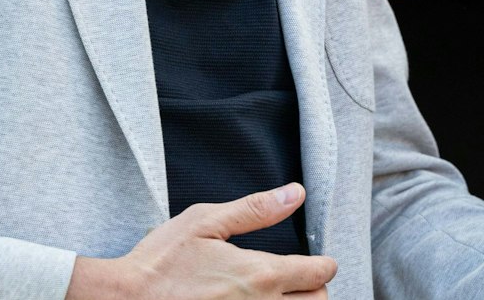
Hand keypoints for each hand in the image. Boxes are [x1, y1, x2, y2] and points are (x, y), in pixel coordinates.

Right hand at [66, 184, 337, 299]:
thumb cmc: (160, 263)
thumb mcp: (205, 221)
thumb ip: (255, 209)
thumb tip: (296, 193)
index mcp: (260, 274)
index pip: (320, 273)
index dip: (323, 264)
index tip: (316, 262)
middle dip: (317, 289)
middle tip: (301, 281)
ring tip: (282, 296)